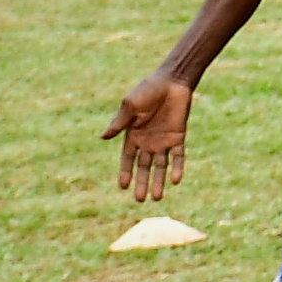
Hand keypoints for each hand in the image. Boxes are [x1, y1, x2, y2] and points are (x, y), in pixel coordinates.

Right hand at [106, 72, 192, 200]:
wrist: (172, 81)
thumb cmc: (147, 90)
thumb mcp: (130, 106)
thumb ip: (120, 123)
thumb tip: (103, 137)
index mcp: (132, 135)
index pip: (127, 159)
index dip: (125, 172)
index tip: (122, 186)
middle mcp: (148, 141)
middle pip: (143, 167)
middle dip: (142, 183)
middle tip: (140, 200)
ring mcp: (164, 140)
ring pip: (161, 165)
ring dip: (159, 181)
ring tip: (157, 198)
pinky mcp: (178, 137)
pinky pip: (178, 156)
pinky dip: (177, 167)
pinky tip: (176, 181)